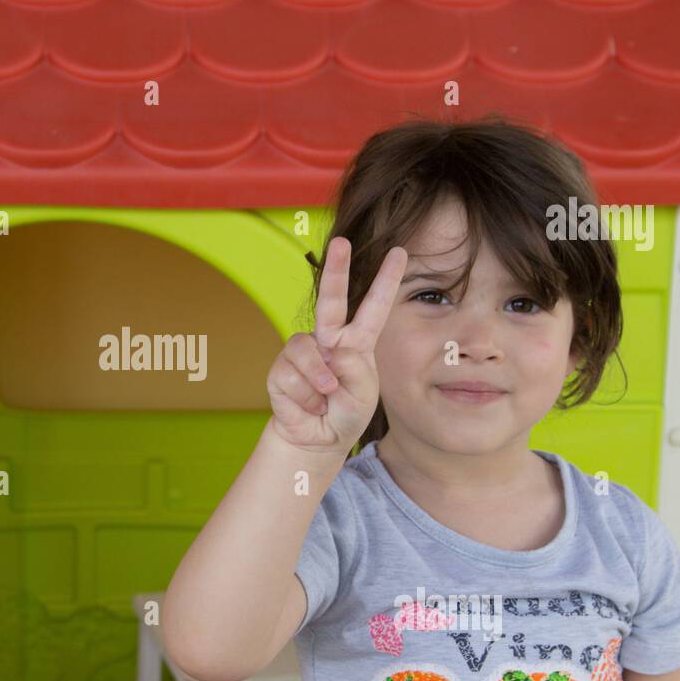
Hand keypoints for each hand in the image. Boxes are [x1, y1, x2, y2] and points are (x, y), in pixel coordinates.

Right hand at [266, 238, 407, 455]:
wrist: (317, 439)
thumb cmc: (345, 412)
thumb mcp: (364, 394)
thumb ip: (356, 370)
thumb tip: (333, 350)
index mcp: (356, 343)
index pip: (374, 307)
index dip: (386, 281)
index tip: (399, 253)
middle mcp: (328, 340)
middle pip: (331, 299)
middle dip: (336, 269)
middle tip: (342, 242)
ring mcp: (303, 352)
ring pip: (306, 351)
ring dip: (319, 380)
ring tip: (325, 398)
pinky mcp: (281, 369)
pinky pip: (292, 376)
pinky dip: (305, 397)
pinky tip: (309, 406)